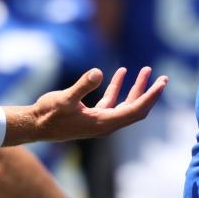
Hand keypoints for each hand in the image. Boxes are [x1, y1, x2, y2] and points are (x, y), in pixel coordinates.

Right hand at [2, 67, 166, 145]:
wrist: (34, 126)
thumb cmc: (48, 114)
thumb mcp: (65, 98)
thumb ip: (82, 85)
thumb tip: (97, 72)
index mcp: (104, 123)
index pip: (136, 110)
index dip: (150, 97)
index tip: (162, 83)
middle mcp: (106, 125)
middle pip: (136, 109)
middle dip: (150, 93)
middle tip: (163, 78)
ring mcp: (99, 121)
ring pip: (125, 104)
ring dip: (136, 89)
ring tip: (146, 71)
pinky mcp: (91, 116)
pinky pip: (111, 102)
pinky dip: (117, 88)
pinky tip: (119, 73)